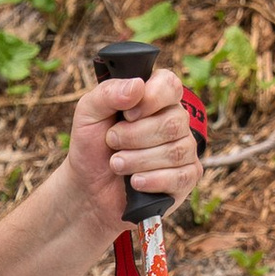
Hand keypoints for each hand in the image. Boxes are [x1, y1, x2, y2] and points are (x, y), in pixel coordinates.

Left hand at [66, 64, 200, 232]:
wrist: (89, 189)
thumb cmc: (92, 148)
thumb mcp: (88, 115)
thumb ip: (108, 94)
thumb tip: (137, 85)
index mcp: (155, 99)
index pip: (170, 85)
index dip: (151, 99)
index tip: (127, 114)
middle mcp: (175, 121)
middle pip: (173, 122)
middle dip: (134, 137)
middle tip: (111, 143)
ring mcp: (184, 150)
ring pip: (175, 151)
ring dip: (138, 160)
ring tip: (116, 164)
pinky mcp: (186, 178)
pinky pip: (181, 177)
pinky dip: (152, 181)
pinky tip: (135, 182)